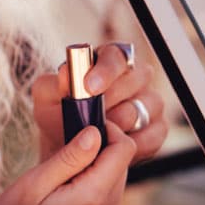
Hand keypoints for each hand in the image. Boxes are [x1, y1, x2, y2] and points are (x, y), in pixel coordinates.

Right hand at [0, 121, 135, 204]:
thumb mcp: (33, 185)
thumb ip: (68, 158)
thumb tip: (95, 133)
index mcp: (92, 198)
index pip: (124, 150)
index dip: (109, 130)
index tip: (85, 126)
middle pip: (122, 163)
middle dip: (101, 148)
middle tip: (68, 147)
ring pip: (115, 178)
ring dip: (95, 166)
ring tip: (63, 170)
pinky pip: (107, 195)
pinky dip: (92, 183)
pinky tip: (66, 188)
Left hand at [32, 42, 167, 163]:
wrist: (70, 149)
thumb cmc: (59, 117)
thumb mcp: (47, 100)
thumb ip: (53, 84)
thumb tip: (66, 72)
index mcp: (107, 61)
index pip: (116, 56)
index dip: (106, 70)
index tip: (90, 87)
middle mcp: (134, 77)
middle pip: (136, 79)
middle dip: (110, 101)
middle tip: (90, 117)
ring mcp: (149, 102)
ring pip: (144, 108)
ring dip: (119, 124)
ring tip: (99, 133)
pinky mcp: (158, 128)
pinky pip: (152, 134)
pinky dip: (131, 144)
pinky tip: (113, 146)